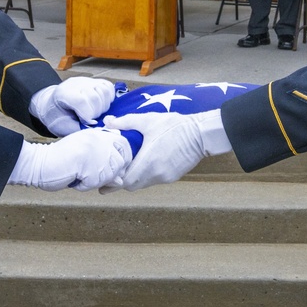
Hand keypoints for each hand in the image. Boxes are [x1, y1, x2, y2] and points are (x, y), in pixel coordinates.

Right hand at [7, 128, 131, 190]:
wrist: (39, 162)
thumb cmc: (61, 159)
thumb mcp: (85, 153)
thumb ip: (104, 161)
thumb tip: (120, 179)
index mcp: (98, 134)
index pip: (124, 144)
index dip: (122, 159)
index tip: (110, 167)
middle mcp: (99, 140)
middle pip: (121, 162)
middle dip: (111, 174)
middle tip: (93, 176)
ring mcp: (94, 153)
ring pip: (111, 175)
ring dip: (97, 181)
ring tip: (81, 175)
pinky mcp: (88, 166)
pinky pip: (96, 184)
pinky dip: (84, 186)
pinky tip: (74, 179)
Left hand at [30, 77, 115, 135]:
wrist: (54, 106)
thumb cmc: (58, 118)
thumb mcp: (63, 127)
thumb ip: (78, 128)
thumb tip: (96, 130)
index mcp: (63, 94)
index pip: (81, 101)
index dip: (88, 115)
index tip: (88, 123)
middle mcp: (75, 84)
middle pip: (95, 97)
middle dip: (96, 113)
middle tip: (89, 119)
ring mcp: (86, 81)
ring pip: (104, 91)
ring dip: (103, 105)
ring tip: (94, 112)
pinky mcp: (95, 81)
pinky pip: (108, 87)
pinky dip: (108, 98)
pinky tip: (100, 105)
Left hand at [100, 109, 230, 191]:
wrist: (201, 133)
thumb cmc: (174, 126)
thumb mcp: (148, 120)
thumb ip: (126, 122)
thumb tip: (107, 121)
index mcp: (148, 162)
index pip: (125, 182)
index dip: (114, 182)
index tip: (106, 180)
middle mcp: (156, 174)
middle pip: (133, 186)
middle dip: (123, 180)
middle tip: (115, 172)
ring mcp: (166, 177)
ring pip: (144, 184)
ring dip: (136, 178)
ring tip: (130, 165)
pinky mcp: (174, 177)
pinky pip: (155, 180)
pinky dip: (148, 175)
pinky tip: (148, 162)